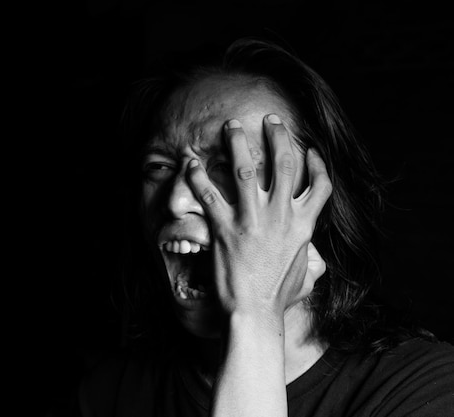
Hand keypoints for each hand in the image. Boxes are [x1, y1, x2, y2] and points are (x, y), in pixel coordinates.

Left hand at [187, 115, 331, 319]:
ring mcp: (252, 220)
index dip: (318, 164)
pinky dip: (198, 176)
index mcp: (303, 224)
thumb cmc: (278, 294)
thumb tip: (315, 255)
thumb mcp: (303, 269)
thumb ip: (308, 252)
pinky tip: (192, 163)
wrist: (254, 311)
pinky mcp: (225, 228)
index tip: (310, 150)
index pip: (320, 185)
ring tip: (231, 127)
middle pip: (283, 165)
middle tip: (269, 119)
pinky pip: (208, 194)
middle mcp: (280, 216)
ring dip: (238, 144)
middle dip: (278, 136)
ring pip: (246, 170)